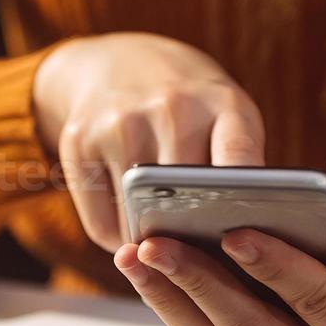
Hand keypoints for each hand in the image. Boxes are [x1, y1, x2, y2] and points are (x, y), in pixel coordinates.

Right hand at [33, 33, 264, 250]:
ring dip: (152, 248)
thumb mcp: (225, 116)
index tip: (248, 243)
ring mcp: (120, 122)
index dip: (245, 203)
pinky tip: (129, 230)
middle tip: (200, 264)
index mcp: (223, 103)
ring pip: (138, 222)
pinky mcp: (78, 140)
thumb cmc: (189, 108)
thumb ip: (238, 171)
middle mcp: (172, 107)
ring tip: (165, 249)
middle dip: (193, 242)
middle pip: (185, 204)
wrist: (116, 61)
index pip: (240, 158)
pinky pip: (101, 225)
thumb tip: (234, 251)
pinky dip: (117, 240)